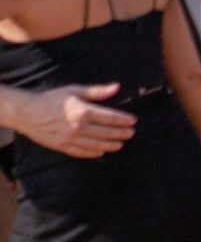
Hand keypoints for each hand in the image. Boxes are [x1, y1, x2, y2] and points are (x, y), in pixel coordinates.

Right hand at [10, 83, 136, 158]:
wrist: (27, 113)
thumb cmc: (52, 99)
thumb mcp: (75, 90)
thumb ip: (97, 91)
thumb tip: (117, 87)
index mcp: (83, 111)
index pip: (110, 117)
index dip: (123, 120)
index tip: (133, 121)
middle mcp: (78, 127)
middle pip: (105, 133)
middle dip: (120, 133)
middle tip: (131, 133)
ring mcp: (70, 139)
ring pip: (96, 145)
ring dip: (110, 145)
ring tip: (120, 144)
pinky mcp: (62, 146)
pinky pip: (81, 152)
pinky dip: (93, 153)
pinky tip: (101, 152)